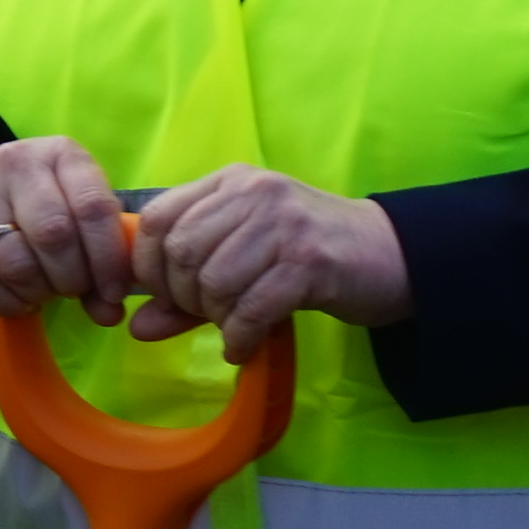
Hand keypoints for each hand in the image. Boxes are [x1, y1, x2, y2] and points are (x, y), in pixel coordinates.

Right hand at [0, 132, 136, 320]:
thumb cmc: (30, 198)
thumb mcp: (70, 205)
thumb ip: (98, 255)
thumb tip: (110, 313)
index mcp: (61, 155)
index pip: (93, 207)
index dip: (108, 257)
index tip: (113, 292)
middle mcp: (17, 165)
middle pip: (54, 235)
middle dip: (72, 278)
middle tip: (73, 290)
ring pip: (16, 262)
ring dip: (39, 292)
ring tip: (45, 293)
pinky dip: (8, 302)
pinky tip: (19, 300)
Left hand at [119, 167, 408, 350]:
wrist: (391, 254)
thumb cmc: (306, 255)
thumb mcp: (242, 260)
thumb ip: (185, 291)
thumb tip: (136, 327)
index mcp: (230, 182)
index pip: (159, 217)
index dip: (148, 266)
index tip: (163, 296)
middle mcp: (254, 193)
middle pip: (182, 251)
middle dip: (182, 296)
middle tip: (206, 315)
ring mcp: (284, 223)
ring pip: (213, 281)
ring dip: (215, 318)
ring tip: (233, 327)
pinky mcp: (310, 261)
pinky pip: (251, 308)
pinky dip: (239, 336)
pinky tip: (243, 346)